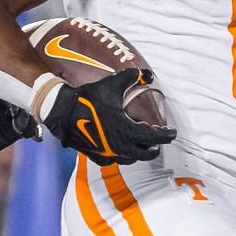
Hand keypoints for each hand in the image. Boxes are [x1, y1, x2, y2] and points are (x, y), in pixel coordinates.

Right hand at [40, 70, 173, 164]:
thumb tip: (149, 75)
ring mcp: (108, 153)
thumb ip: (133, 77)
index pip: (155, 137)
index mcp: (127, 130)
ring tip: (141, 144)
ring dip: (138, 152)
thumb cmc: (89, 98)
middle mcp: (120, 146)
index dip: (167, 135)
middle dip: (154, 147)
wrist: (63, 112)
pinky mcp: (97, 156)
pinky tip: (120, 147)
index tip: (172, 133)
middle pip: (146, 154)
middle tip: (158, 140)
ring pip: (131, 159)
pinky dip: (122, 155)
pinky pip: (114, 160)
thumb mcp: (113, 84)